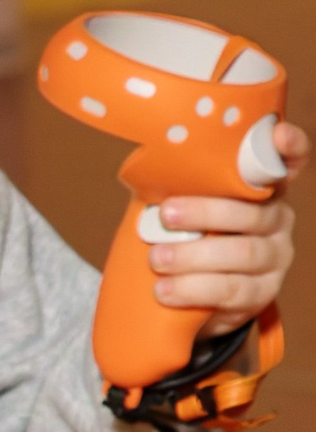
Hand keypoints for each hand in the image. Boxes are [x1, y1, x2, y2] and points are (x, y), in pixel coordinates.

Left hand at [151, 120, 304, 322]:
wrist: (196, 296)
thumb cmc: (188, 238)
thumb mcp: (186, 207)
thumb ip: (180, 187)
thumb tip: (140, 169)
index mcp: (263, 190)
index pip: (288, 163)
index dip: (290, 148)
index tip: (278, 135)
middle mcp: (277, 220)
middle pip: (252, 213)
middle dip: (205, 212)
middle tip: (165, 214)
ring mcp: (275, 258)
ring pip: (242, 254)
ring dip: (193, 256)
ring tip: (157, 258)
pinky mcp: (262, 293)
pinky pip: (232, 291)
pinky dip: (194, 290)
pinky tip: (166, 289)